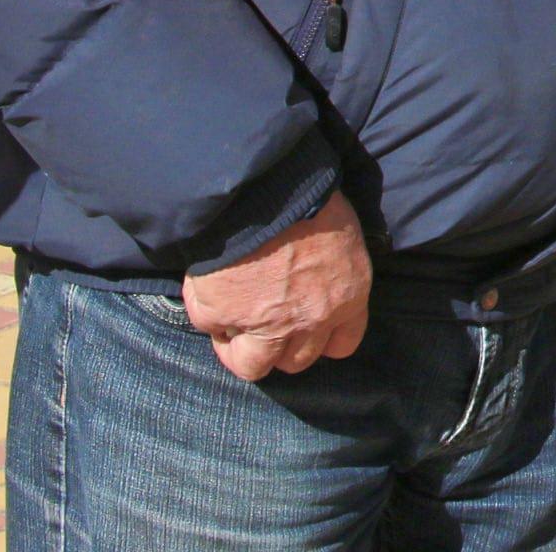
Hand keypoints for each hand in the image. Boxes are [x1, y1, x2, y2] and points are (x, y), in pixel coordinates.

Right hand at [183, 193, 370, 380]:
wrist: (265, 190)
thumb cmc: (310, 198)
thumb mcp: (343, 234)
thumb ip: (333, 272)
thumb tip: (316, 278)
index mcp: (347, 298)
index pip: (341, 344)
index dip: (321, 340)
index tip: (306, 330)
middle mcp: (309, 321)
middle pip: (294, 361)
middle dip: (280, 346)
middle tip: (264, 324)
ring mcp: (265, 325)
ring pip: (251, 364)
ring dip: (240, 349)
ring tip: (232, 325)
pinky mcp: (222, 316)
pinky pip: (210, 327)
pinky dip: (208, 313)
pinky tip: (212, 290)